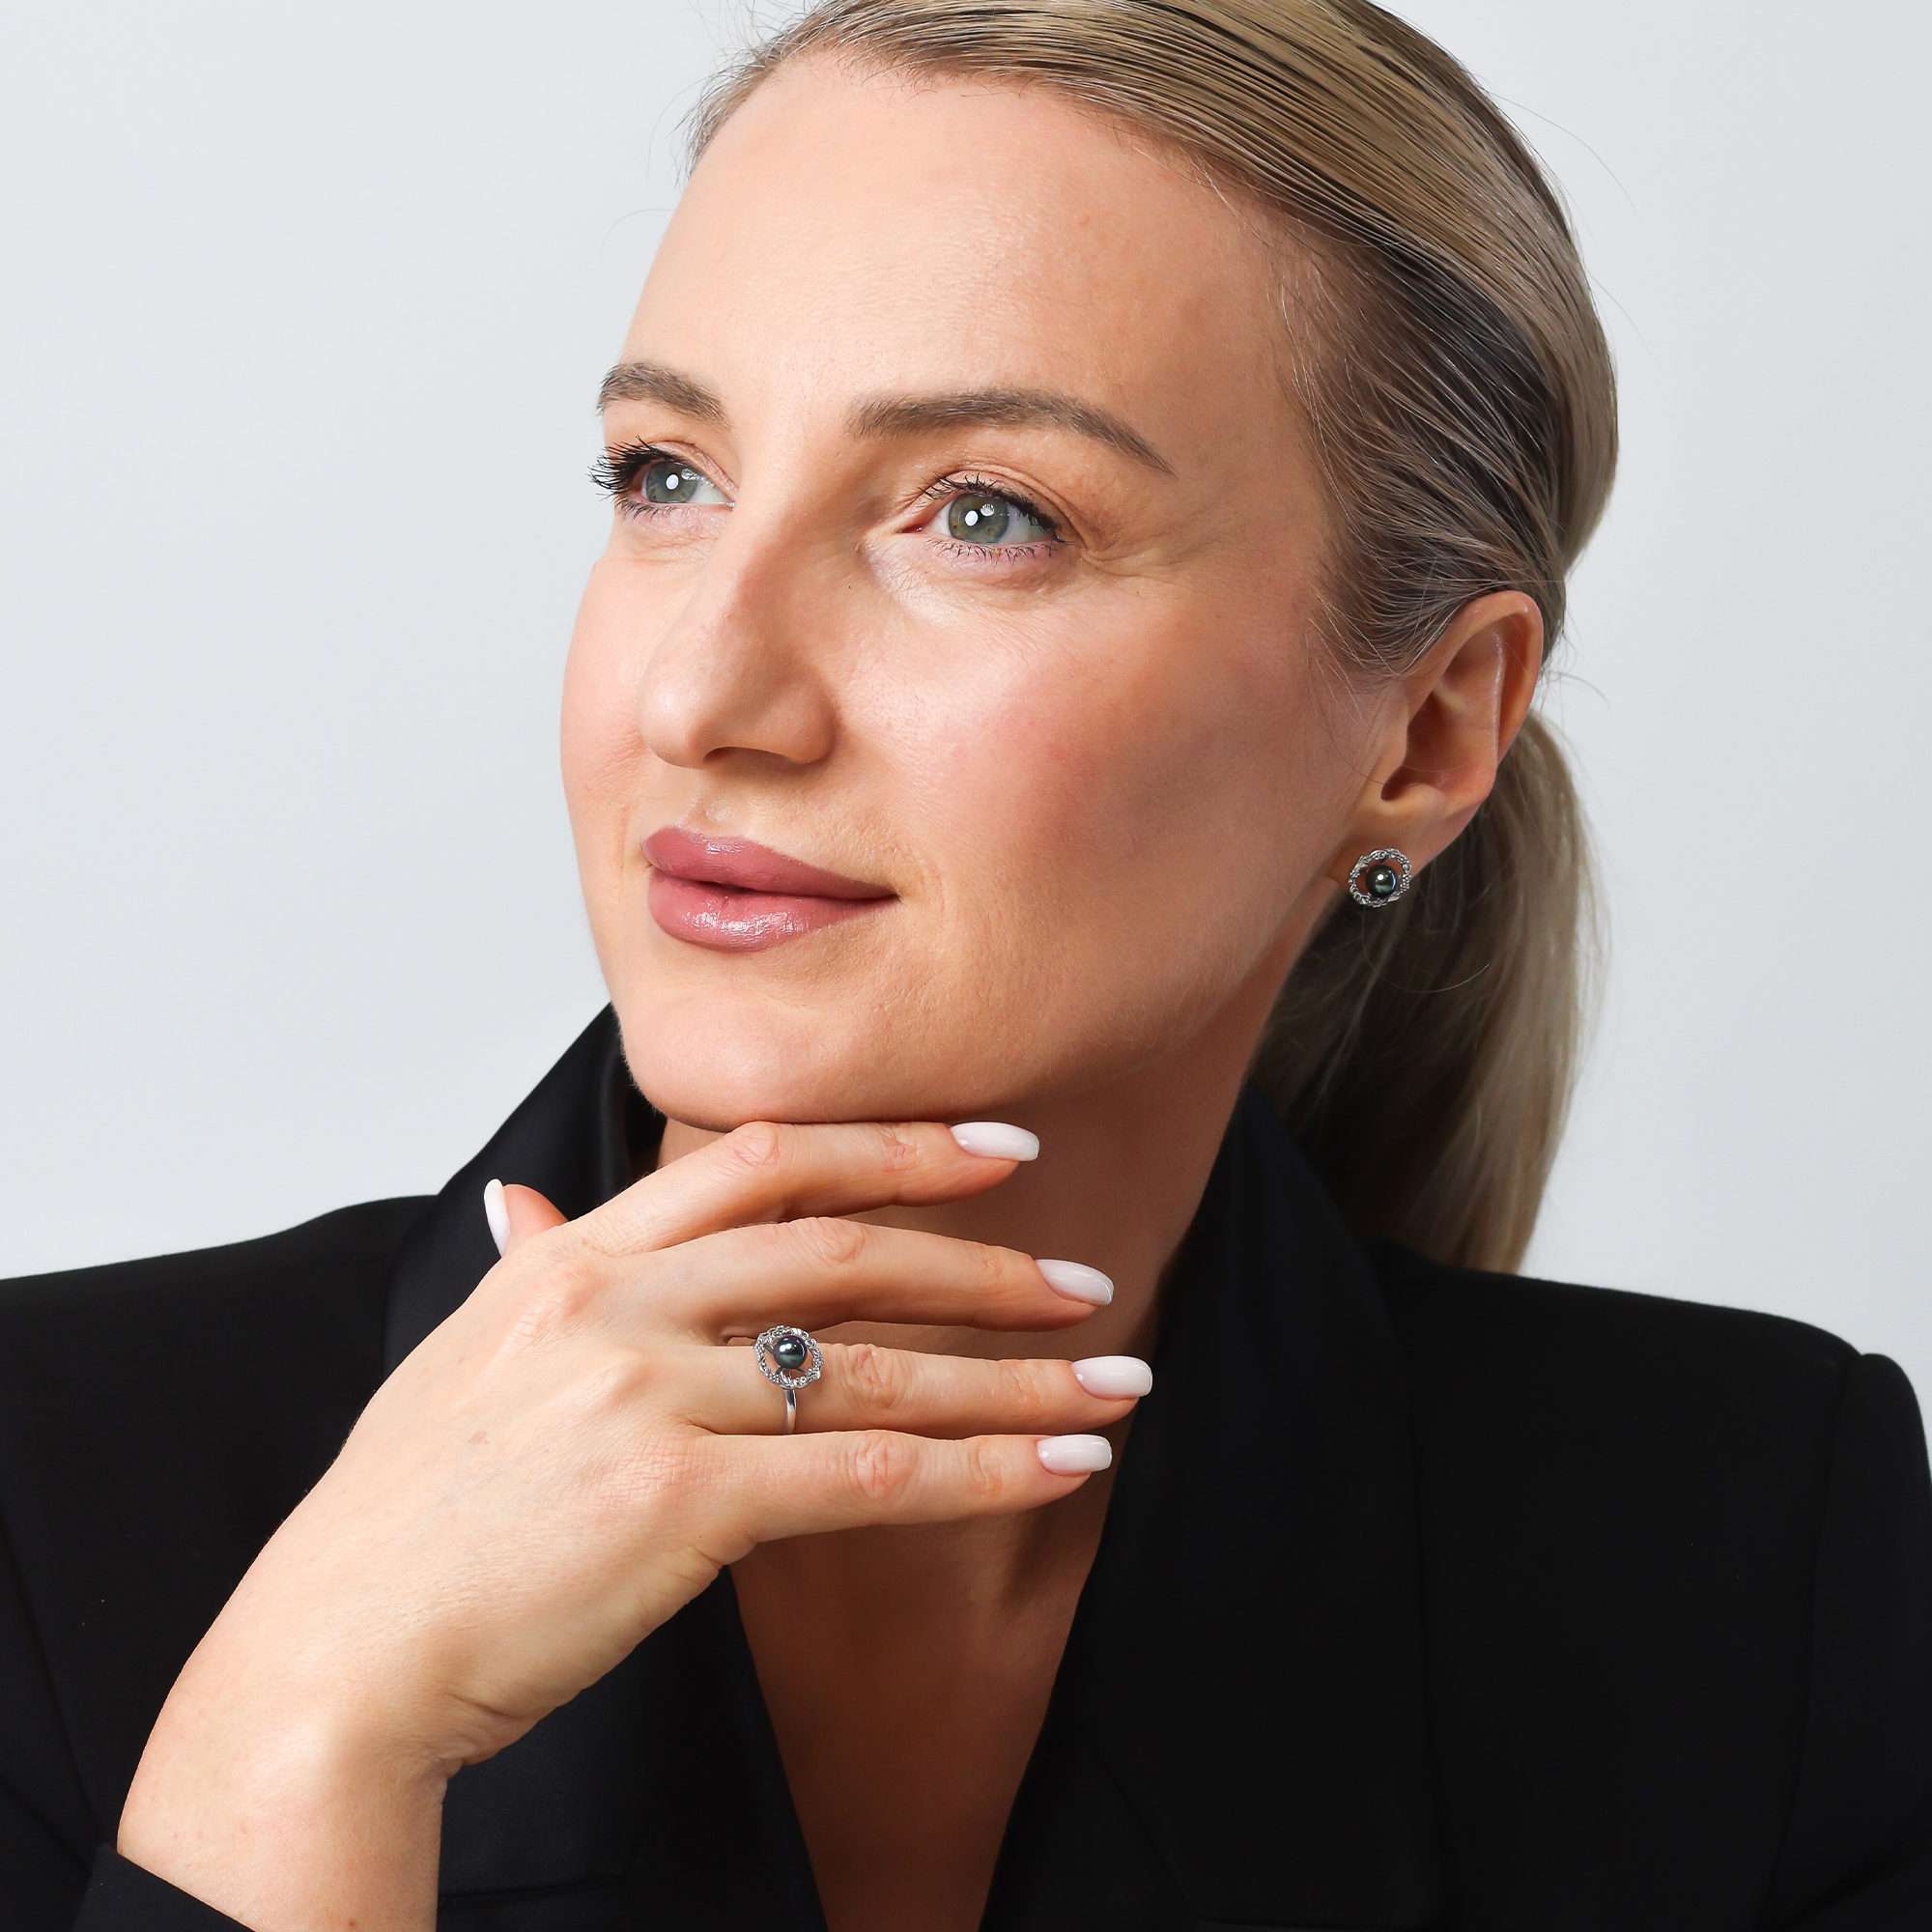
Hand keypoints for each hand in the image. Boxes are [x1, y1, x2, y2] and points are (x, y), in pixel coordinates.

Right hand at [118, 1121, 1137, 1931]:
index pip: (763, 1159)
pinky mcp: (678, 1498)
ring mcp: (648, 1393)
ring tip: (1115, 1381)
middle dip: (981, 1258)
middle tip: (1086, 1279)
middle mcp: (620, 1300)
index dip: (894, 1145)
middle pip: (842, 1246)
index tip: (997, 1148)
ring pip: (878, 1366)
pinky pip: (869, 1477)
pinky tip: (1061, 1469)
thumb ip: (525, 1270)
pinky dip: (982, 1472)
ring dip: (1016, 1375)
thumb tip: (529, 1203)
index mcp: (578, 1256)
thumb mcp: (461, 1357)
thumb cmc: (403, 1516)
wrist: (334, 1653)